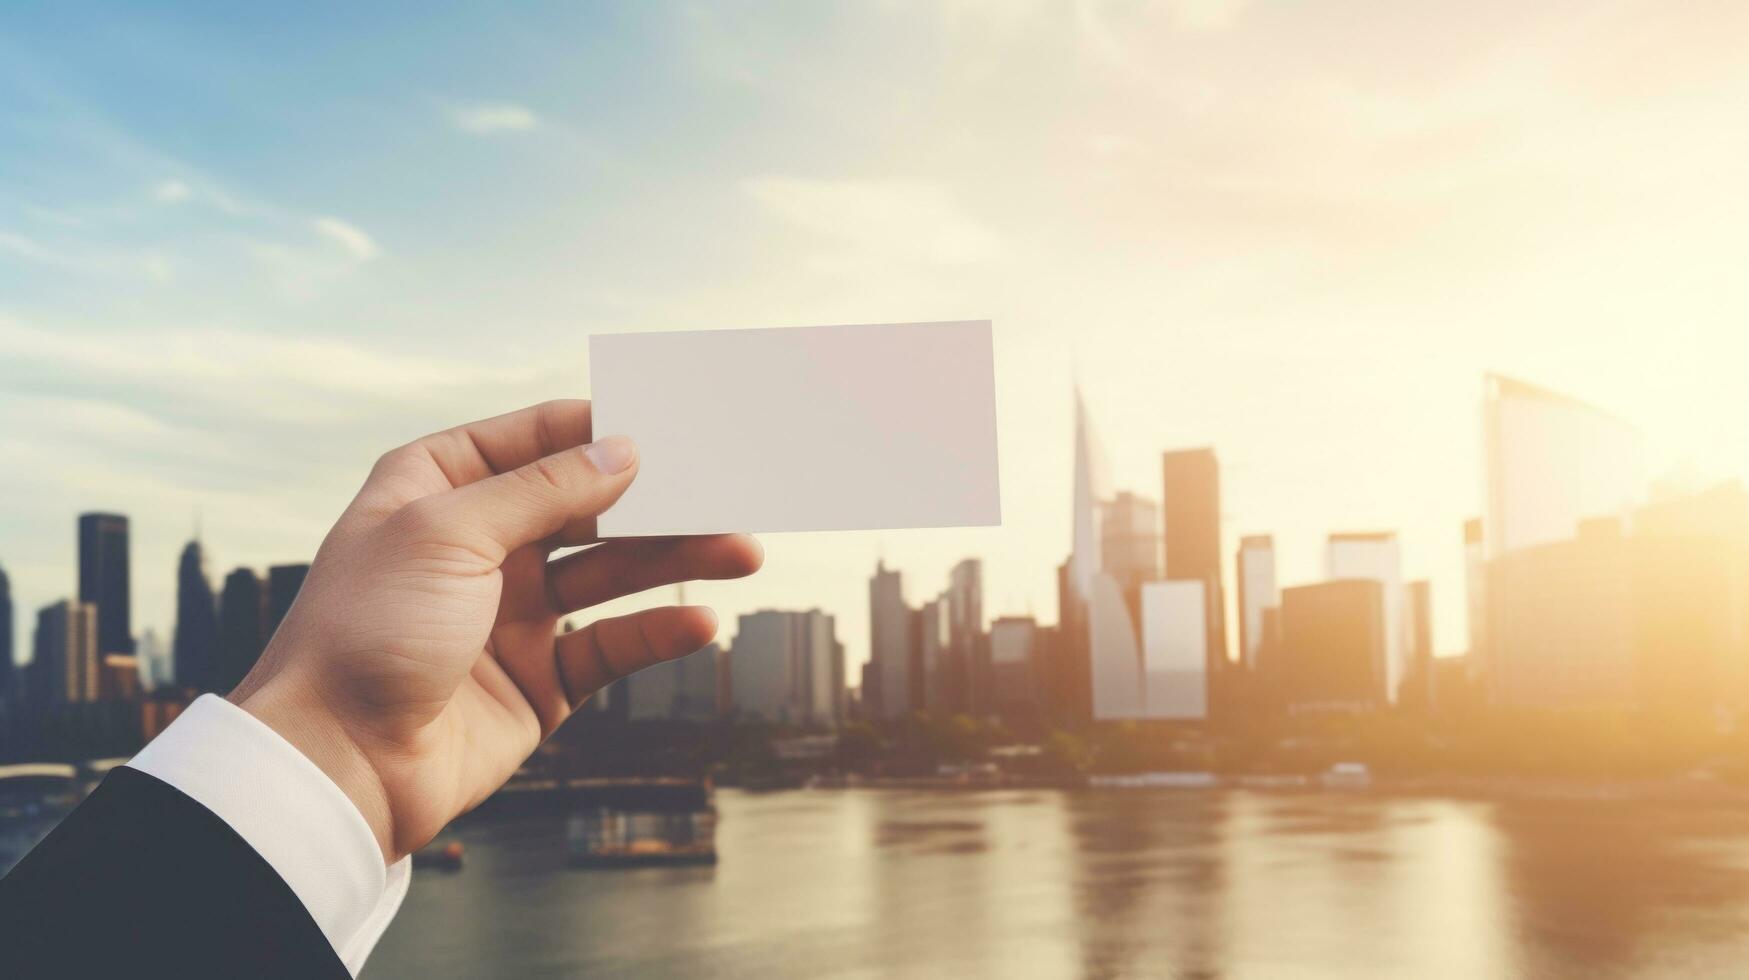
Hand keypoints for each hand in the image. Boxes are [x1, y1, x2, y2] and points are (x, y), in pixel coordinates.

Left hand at [227, 400, 761, 861]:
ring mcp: (511, 612)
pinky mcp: (537, 679)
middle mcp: (479, 543)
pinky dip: (657, 632)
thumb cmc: (364, 634)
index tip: (683, 419)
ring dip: (678, 558)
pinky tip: (700, 623)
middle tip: (730, 487)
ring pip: (613, 570)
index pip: (540, 437)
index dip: (609, 425)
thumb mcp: (448, 532)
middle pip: (590, 503)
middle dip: (661, 495)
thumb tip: (625, 447)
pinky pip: (611, 644)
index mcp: (438, 488)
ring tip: (743, 550)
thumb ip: (546, 488)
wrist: (335, 766)